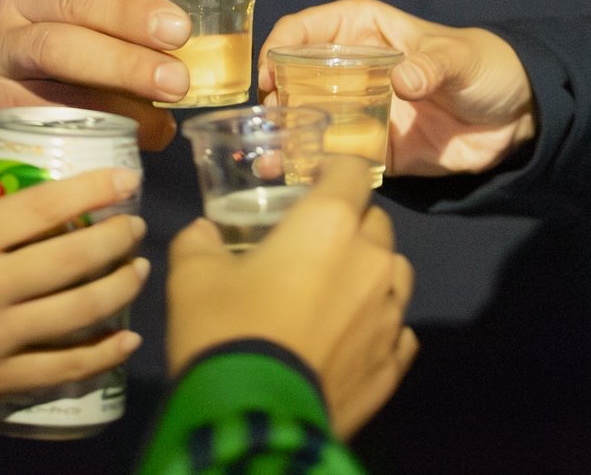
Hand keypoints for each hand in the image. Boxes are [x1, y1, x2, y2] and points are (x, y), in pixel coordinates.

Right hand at [0, 0, 192, 150]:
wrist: (1, 94)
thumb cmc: (64, 48)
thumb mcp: (82, 22)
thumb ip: (127, 31)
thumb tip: (198, 61)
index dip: (128, 12)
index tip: (178, 29)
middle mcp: (3, 39)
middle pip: (58, 48)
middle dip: (124, 65)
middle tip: (177, 82)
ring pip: (54, 102)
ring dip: (120, 114)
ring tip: (162, 121)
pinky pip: (54, 142)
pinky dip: (104, 143)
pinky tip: (139, 142)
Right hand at [0, 166, 147, 426]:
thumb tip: (31, 209)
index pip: (41, 207)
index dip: (92, 189)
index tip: (126, 177)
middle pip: (72, 257)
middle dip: (117, 237)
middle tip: (135, 228)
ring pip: (80, 310)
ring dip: (120, 287)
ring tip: (137, 270)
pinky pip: (65, 367)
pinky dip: (104, 353)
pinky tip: (127, 338)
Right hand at [166, 157, 418, 438]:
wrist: (253, 418)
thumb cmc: (225, 331)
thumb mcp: (192, 279)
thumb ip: (200, 242)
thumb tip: (204, 232)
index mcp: (330, 223)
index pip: (353, 171)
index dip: (335, 171)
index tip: (313, 181)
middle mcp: (372, 259)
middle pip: (375, 223)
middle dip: (350, 226)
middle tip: (313, 248)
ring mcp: (391, 312)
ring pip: (394, 272)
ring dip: (371, 273)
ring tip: (337, 294)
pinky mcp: (394, 360)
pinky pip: (397, 329)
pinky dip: (378, 327)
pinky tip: (352, 340)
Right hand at [255, 0, 537, 175]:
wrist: (517, 117)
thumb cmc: (486, 66)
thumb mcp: (461, 57)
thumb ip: (434, 66)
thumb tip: (404, 80)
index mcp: (364, 31)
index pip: (307, 29)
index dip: (280, 46)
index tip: (268, 74)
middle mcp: (350, 70)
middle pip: (294, 79)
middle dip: (272, 99)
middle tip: (263, 125)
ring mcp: (358, 113)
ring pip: (306, 121)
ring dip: (283, 137)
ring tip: (266, 158)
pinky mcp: (371, 152)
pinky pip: (333, 159)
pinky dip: (309, 169)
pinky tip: (288, 181)